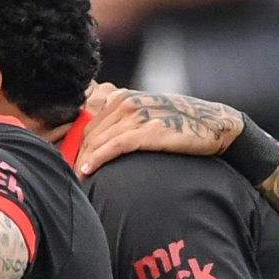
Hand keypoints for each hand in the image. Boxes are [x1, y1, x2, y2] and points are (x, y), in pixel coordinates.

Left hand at [70, 86, 247, 176]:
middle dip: (72, 156)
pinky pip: (114, 145)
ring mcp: (137, 114)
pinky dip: (98, 158)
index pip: (86, 124)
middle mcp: (125, 102)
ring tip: (74, 181)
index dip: (71, 145)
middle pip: (87, 133)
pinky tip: (87, 170)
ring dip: (82, 161)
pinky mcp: (149, 129)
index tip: (63, 163)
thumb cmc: (178, 126)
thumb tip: (94, 145)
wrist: (214, 125)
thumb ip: (120, 125)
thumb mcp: (145, 118)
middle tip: (64, 177)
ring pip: (96, 140)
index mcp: (121, 98)